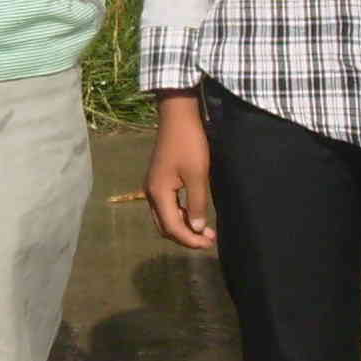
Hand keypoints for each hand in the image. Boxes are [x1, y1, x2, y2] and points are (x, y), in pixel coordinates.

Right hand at [144, 94, 217, 249]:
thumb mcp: (197, 175)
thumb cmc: (189, 143)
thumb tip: (197, 229)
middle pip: (165, 226)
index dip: (190, 240)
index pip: (172, 227)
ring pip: (165, 217)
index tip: (209, 243)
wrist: (178, 116)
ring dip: (183, 226)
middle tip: (209, 240)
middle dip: (186, 237)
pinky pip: (166, 206)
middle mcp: (150, 192)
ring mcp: (153, 185)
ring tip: (205, 230)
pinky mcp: (159, 179)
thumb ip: (197, 204)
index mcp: (158, 193)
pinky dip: (180, 214)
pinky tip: (195, 214)